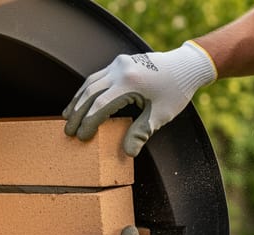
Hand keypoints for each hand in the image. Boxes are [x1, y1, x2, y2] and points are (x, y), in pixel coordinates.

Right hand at [62, 41, 215, 156]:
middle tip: (68, 131)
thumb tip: (127, 153)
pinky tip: (80, 101)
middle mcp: (120, 69)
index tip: (82, 137)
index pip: (101, 106)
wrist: (185, 66)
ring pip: (90, 83)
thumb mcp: (160, 115)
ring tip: (67, 116)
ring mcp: (118, 63)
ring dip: (77, 101)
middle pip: (90, 94)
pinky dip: (86, 91)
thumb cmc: (175, 92)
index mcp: (130, 83)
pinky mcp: (119, 62)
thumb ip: (141, 133)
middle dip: (77, 114)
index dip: (89, 124)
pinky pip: (97, 77)